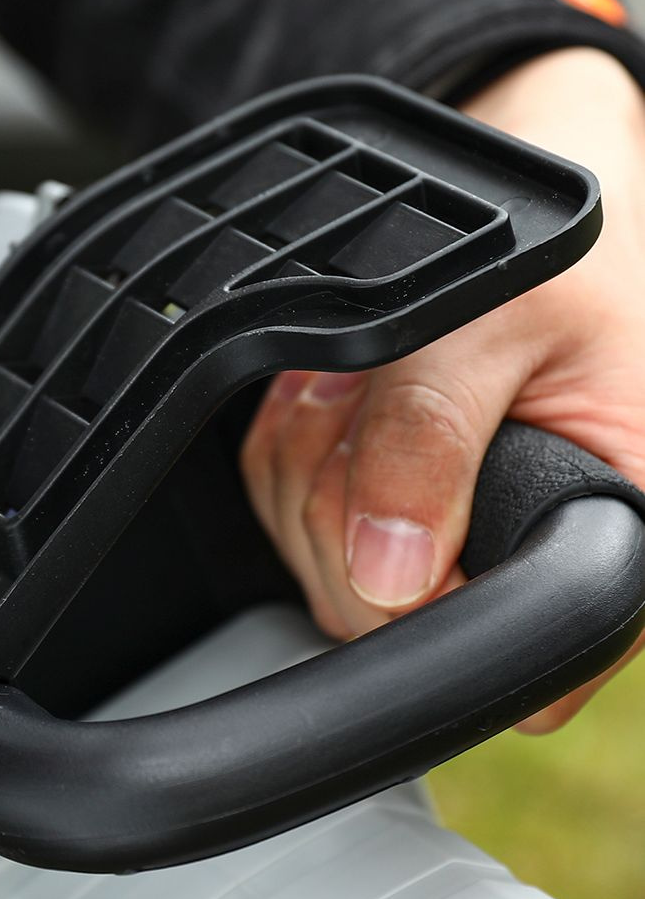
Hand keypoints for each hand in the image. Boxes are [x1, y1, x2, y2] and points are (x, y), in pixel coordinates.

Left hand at [240, 47, 644, 731]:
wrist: (540, 240)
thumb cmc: (557, 266)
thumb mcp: (500, 321)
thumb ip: (435, 438)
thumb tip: (389, 573)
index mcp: (617, 541)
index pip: (510, 658)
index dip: (418, 596)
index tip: (391, 501)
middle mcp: (537, 569)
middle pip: (376, 616)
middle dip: (346, 491)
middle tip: (382, 394)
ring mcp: (452, 561)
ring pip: (319, 567)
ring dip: (318, 454)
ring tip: (377, 384)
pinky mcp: (388, 534)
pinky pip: (286, 518)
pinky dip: (296, 445)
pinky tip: (351, 397)